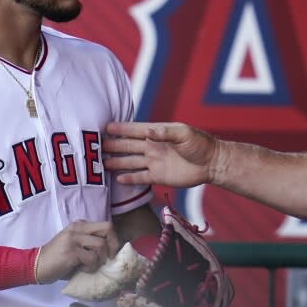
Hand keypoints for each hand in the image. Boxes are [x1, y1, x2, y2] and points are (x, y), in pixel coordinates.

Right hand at [35, 220, 120, 283]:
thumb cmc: (58, 259)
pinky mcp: (71, 251)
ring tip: (90, 266)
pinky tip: (82, 269)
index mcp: (80, 225)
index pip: (105, 225)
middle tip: (109, 258)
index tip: (110, 252)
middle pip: (107, 228)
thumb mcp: (75, 245)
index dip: (112, 239)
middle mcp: (78, 227)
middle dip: (113, 244)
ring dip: (99, 259)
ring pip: (101, 245)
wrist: (36, 265)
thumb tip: (110, 251)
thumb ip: (89, 243)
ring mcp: (74, 238)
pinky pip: (92, 258)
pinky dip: (91, 267)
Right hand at [103, 122, 218, 187]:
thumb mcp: (184, 134)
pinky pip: (140, 177)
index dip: (120, 129)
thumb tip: (147, 130)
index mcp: (157, 133)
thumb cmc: (200, 143)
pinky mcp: (158, 176)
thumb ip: (165, 133)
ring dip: (116, 162)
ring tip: (100, 163)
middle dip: (112, 146)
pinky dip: (129, 178)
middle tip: (94, 146)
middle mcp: (152, 147)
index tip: (104, 127)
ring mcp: (154, 162)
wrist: (212, 163)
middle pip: (128, 146)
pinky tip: (117, 179)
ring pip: (130, 162)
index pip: (134, 130)